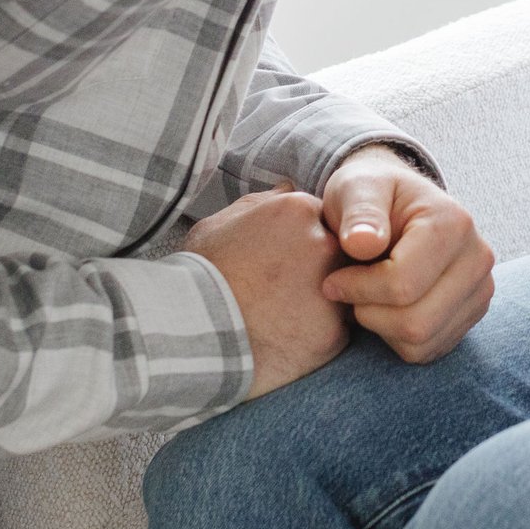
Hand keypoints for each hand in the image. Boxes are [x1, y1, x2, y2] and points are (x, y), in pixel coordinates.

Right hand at [183, 190, 352, 397]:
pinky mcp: (333, 331)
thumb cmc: (198, 275)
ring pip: (341, 291)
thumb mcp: (217, 225)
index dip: (299, 242)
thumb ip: (260, 203)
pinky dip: (314, 335)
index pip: (319, 219)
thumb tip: (286, 189)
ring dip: (318, 300)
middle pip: (336, 252)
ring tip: (280, 315)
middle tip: (280, 289)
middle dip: (315, 268)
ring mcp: (332, 288)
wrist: (189, 333)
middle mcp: (323, 243)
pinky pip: (334, 329)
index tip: (278, 261)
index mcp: (298, 210)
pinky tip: (284, 339)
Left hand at [318, 146, 495, 363]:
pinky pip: (428, 350)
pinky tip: (384, 307)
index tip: (332, 280)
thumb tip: (363, 243)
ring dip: (381, 327)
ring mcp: (480, 290)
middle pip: (416, 322)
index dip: (357, 290)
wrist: (399, 204)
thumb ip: (358, 212)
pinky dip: (396, 338)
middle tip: (347, 292)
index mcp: (454, 224)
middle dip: (369, 313)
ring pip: (422, 342)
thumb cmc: (373, 194)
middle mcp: (478, 259)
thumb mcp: (357, 188)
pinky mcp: (472, 314)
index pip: (403, 284)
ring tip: (365, 297)